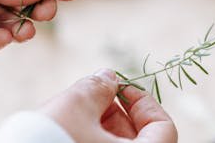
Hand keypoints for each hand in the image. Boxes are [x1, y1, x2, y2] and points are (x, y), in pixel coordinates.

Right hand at [40, 69, 176, 142]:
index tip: (119, 87)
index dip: (142, 101)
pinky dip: (90, 141)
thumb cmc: (51, 139)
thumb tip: (108, 78)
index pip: (163, 128)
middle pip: (139, 139)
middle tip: (92, 97)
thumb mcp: (76, 105)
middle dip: (117, 112)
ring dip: (101, 127)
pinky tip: (67, 128)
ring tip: (74, 113)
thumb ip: (98, 88)